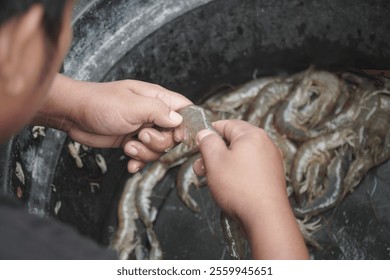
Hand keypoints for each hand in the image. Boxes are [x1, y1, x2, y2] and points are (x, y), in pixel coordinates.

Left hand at [34, 74, 191, 171]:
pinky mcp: (132, 141)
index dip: (186, 126)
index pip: (185, 110)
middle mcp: (152, 114)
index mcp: (157, 99)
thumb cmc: (100, 103)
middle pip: (173, 136)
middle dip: (159, 142)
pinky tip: (129, 160)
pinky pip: (144, 156)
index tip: (177, 136)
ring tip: (129, 145)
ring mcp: (142, 128)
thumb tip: (179, 120)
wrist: (73, 114)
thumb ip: (158, 111)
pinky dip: (138, 161)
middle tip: (141, 135)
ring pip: (159, 148)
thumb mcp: (132, 106)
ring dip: (145, 152)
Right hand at [193, 120, 307, 258]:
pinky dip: (237, 172)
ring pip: (241, 156)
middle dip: (214, 153)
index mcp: (252, 134)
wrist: (266, 218)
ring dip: (223, 164)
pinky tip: (228, 186)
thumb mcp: (215, 160)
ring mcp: (271, 160)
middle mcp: (265, 144)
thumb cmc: (239, 188)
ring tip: (212, 179)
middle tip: (201, 167)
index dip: (208, 132)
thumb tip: (205, 133)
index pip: (226, 124)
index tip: (198, 144)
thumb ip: (207, 142)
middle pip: (233, 141)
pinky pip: (250, 168)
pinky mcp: (272, 176)